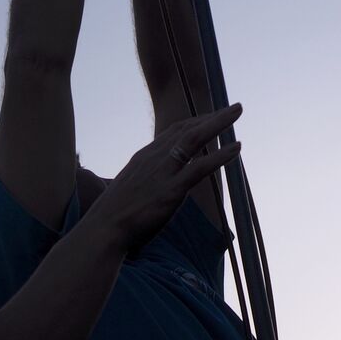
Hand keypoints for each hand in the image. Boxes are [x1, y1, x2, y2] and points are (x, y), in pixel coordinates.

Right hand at [88, 104, 243, 254]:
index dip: (196, 122)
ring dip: (219, 123)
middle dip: (212, 116)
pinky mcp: (172, 189)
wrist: (102, 231)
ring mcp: (164, 172)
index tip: (211, 117)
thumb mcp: (125, 191)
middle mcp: (155, 158)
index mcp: (144, 157)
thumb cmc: (111, 218)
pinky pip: (201, 167)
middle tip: (234, 108)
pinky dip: (221, 155)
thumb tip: (146, 190)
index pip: (173, 132)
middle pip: (188, 129)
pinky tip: (237, 147)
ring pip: (196, 138)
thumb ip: (141, 184)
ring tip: (238, 111)